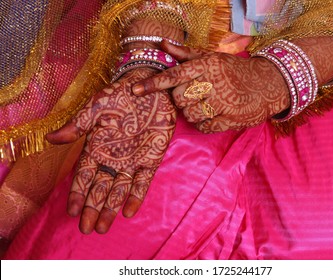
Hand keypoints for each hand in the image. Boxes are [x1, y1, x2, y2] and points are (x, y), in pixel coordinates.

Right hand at [46, 68, 175, 233]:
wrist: (150, 87)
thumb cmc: (120, 95)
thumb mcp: (96, 108)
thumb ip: (77, 125)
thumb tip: (50, 138)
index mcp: (97, 147)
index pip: (84, 176)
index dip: (78, 194)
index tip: (72, 211)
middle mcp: (113, 158)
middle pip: (100, 188)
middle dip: (93, 208)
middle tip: (87, 228)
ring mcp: (132, 160)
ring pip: (119, 189)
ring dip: (111, 208)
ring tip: (103, 227)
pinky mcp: (151, 158)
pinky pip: (143, 181)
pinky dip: (137, 196)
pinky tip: (129, 211)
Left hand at [132, 41, 289, 132]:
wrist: (268, 83)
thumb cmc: (235, 70)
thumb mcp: (212, 58)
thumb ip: (186, 55)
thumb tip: (162, 45)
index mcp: (207, 65)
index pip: (174, 75)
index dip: (153, 84)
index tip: (135, 90)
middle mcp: (214, 82)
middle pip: (180, 98)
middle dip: (182, 100)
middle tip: (194, 95)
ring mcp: (223, 102)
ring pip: (191, 114)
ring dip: (193, 112)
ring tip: (206, 105)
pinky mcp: (231, 119)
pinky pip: (204, 126)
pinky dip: (204, 123)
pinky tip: (213, 114)